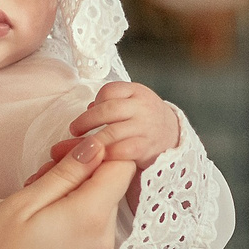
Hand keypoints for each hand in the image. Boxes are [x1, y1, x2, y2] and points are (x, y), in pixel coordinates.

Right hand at [0, 139, 133, 248]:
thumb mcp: (23, 203)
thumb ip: (66, 173)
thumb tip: (96, 147)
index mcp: (91, 216)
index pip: (122, 166)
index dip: (100, 150)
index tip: (66, 154)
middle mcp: (106, 240)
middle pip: (111, 188)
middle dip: (83, 174)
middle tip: (39, 178)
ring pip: (101, 210)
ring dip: (76, 199)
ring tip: (35, 205)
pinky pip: (93, 234)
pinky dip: (76, 222)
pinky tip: (43, 228)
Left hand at [52, 82, 179, 168]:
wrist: (173, 136)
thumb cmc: (143, 120)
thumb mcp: (131, 103)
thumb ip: (109, 105)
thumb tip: (85, 112)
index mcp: (137, 92)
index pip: (109, 90)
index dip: (95, 101)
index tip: (89, 111)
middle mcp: (143, 107)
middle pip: (108, 110)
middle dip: (86, 120)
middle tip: (74, 129)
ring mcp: (145, 128)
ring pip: (112, 132)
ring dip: (92, 140)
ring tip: (82, 146)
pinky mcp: (146, 148)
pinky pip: (121, 151)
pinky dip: (106, 154)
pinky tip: (98, 157)